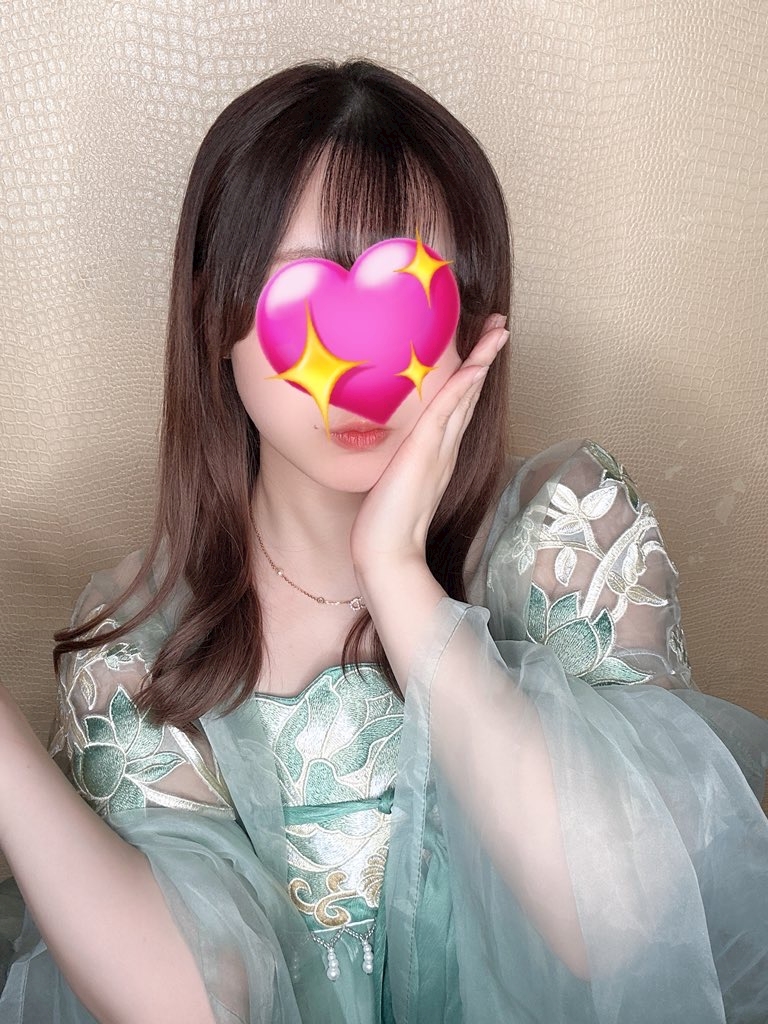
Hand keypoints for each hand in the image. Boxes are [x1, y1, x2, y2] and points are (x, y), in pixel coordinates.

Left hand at [350, 313, 508, 586]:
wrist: (388, 556)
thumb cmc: (383, 527)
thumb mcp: (389, 484)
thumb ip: (395, 464)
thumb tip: (386, 450)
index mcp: (436, 454)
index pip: (456, 407)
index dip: (469, 378)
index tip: (479, 351)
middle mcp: (444, 448)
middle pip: (469, 395)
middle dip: (484, 359)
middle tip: (500, 327)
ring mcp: (438, 450)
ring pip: (464, 396)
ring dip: (481, 361)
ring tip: (498, 330)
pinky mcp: (425, 454)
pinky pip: (448, 412)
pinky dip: (463, 386)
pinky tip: (475, 364)